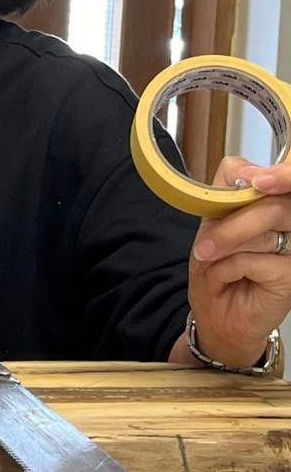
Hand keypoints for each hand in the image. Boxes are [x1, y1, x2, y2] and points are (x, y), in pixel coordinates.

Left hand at [187, 157, 290, 368]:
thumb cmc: (216, 266)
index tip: (257, 181)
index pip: (281, 176)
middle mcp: (290, 223)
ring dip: (226, 245)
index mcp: (273, 204)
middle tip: (205, 248)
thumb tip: (250, 175)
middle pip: (272, 202)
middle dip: (232, 224)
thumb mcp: (212, 223)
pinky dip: (230, 268)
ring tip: (214, 261)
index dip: (277, 174)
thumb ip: (229, 195)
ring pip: (266, 227)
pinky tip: (231, 279)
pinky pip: (258, 260)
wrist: (216, 312)